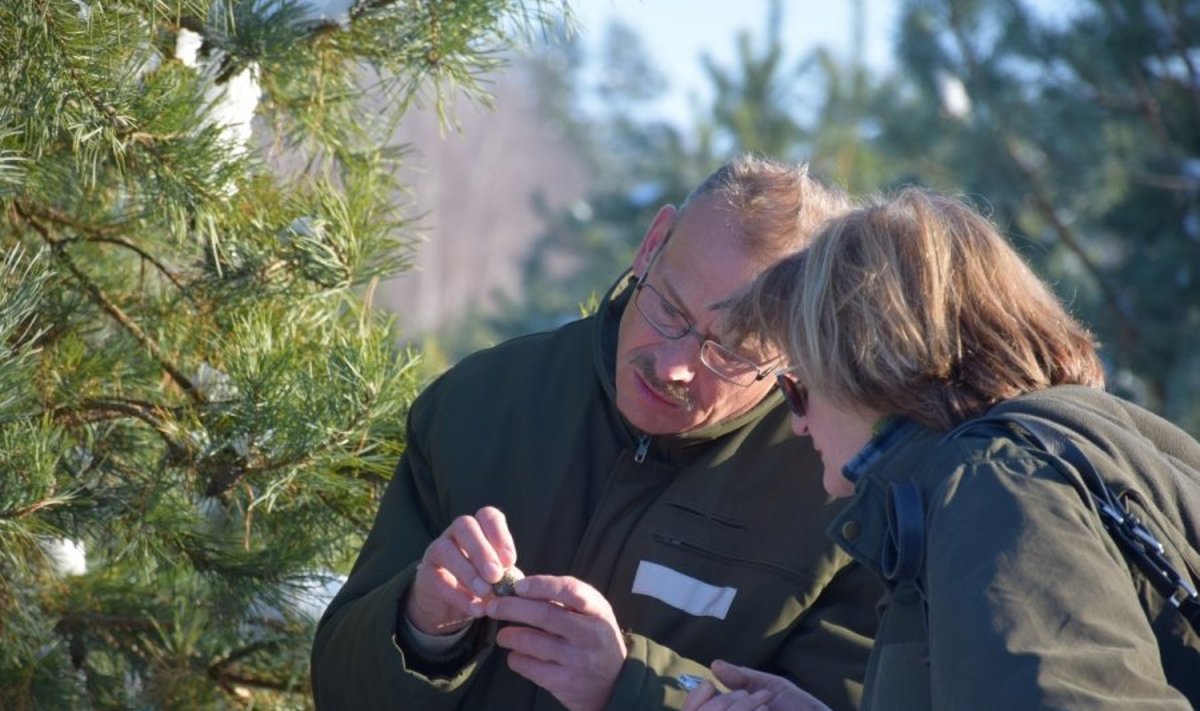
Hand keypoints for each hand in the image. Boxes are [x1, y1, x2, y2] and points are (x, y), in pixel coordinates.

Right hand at [406, 506, 517, 634]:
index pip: (487, 516)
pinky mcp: (425, 574)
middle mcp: (456, 533)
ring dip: (468, 571)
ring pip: (446, 549)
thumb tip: (517, 584)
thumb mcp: (499, 579)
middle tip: (495, 575)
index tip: (510, 560)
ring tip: (485, 591)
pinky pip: (437, 579)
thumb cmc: (482, 583)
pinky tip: (475, 608)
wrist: (450, 606)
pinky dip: (458, 595)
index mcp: (479, 528)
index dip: (499, 534)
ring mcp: (437, 550)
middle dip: (482, 551)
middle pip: (465, 526)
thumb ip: (508, 577)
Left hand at [485, 574, 626, 710]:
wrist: (615, 683)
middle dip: (511, 607)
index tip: (517, 586)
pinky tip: (516, 655)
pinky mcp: (564, 682)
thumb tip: (519, 587)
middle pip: (544, 615)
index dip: (540, 585)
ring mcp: (578, 660)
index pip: (569, 590)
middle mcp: (590, 634)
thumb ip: (565, 598)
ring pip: (531, 641)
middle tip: (493, 606)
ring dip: (509, 635)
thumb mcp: (593, 613)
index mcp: (598, 611)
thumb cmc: (595, 638)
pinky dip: (516, 658)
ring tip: (503, 635)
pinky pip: (528, 666)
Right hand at [682, 660, 831, 710]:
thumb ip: (742, 677)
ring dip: (742, 709)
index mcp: (734, 709)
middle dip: (725, 703)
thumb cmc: (801, 708)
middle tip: (753, 700)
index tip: (710, 687)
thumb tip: (713, 664)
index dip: (698, 698)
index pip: (701, 707)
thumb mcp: (771, 688)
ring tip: (767, 708)